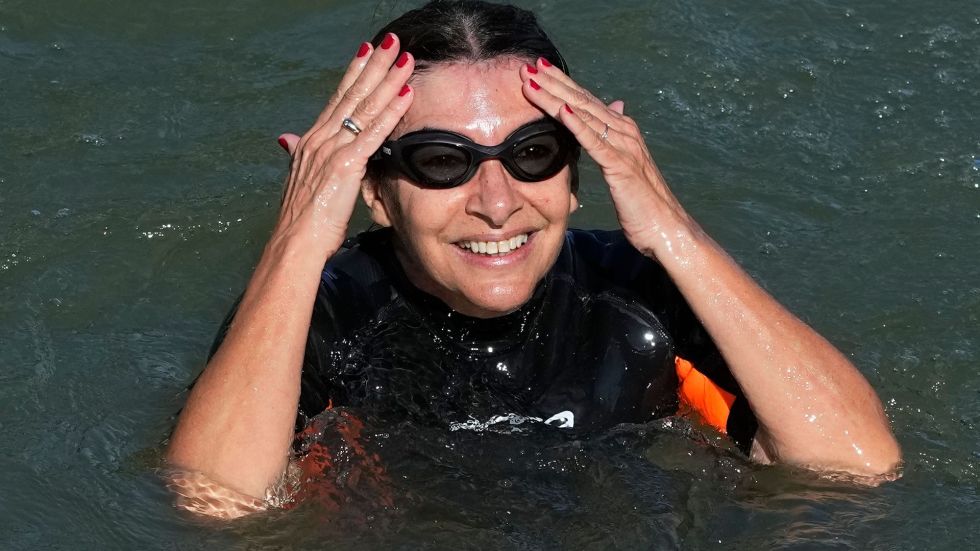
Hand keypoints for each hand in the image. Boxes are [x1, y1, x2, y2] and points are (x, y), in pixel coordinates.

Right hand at [273, 34, 414, 261]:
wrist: (295, 240)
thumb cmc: (302, 219)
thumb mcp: (299, 179)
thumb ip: (297, 154)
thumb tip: (286, 139)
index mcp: (312, 140)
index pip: (337, 99)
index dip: (354, 73)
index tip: (368, 52)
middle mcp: (321, 138)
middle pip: (353, 94)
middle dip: (374, 66)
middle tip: (392, 43)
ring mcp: (333, 149)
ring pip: (366, 106)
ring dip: (388, 80)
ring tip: (405, 59)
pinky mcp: (346, 164)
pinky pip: (374, 132)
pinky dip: (391, 111)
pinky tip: (406, 94)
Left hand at [518, 59, 692, 257]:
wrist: (665, 227)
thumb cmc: (642, 202)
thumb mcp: (625, 164)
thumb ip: (615, 136)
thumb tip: (615, 105)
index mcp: (622, 130)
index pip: (585, 101)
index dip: (560, 84)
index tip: (536, 70)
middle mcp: (624, 131)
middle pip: (581, 100)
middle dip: (552, 83)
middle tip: (527, 66)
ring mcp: (624, 146)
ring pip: (584, 114)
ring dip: (555, 97)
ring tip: (532, 82)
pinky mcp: (621, 165)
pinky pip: (595, 141)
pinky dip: (578, 124)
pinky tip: (561, 110)